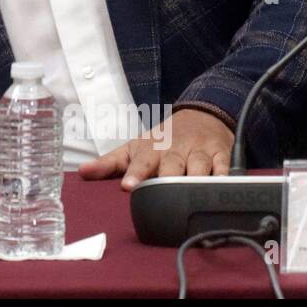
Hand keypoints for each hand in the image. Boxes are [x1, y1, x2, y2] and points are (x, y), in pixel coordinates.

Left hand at [77, 108, 234, 189]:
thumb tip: (82, 172)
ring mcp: (198, 152)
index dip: (135, 175)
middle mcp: (174, 150)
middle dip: (166, 179)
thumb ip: (109, 163)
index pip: (140, 163)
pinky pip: (224, 166)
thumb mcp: (134, 148)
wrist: (200, 114)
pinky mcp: (221, 154)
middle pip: (171, 167)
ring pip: (198, 167)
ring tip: (192, 192)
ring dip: (196, 180)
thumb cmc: (162, 139)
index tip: (128, 186)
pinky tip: (222, 185)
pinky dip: (224, 176)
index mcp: (151, 150)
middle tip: (162, 191)